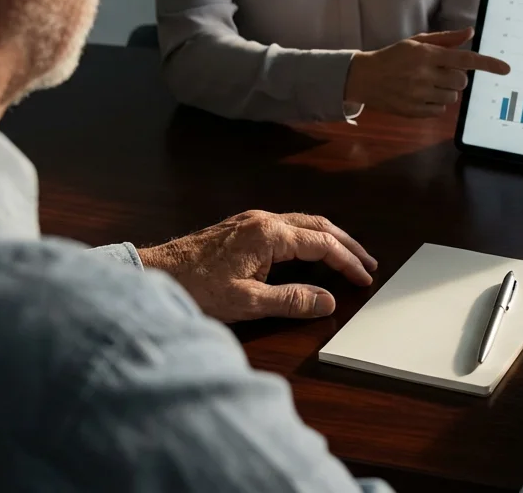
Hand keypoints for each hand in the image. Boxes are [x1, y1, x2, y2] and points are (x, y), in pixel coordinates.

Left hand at [137, 211, 376, 322]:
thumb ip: (291, 300)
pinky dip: (309, 237)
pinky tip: (311, 251)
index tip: (364, 278)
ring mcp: (251, 221)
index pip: (322, 244)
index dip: (347, 262)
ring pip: (303, 222)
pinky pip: (288, 226)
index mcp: (269, 234)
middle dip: (346, 244)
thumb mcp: (247, 302)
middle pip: (318, 225)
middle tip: (368, 263)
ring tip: (348, 256)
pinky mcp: (241, 228)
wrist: (154, 273)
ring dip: (329, 238)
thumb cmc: (196, 288)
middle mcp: (263, 220)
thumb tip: (328, 301)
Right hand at [345, 28, 510, 117]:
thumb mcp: (417, 42)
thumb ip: (446, 39)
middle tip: (440, 72)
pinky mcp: (415, 111)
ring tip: (427, 83)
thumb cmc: (393, 56)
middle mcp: (425, 75)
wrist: (364, 77)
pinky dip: (436, 102)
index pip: (465, 59)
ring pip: (453, 96)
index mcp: (427, 55)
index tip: (505, 69)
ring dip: (446, 90)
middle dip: (456, 77)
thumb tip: (470, 32)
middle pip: (461, 81)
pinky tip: (420, 95)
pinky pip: (441, 109)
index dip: (487, 64)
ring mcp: (420, 95)